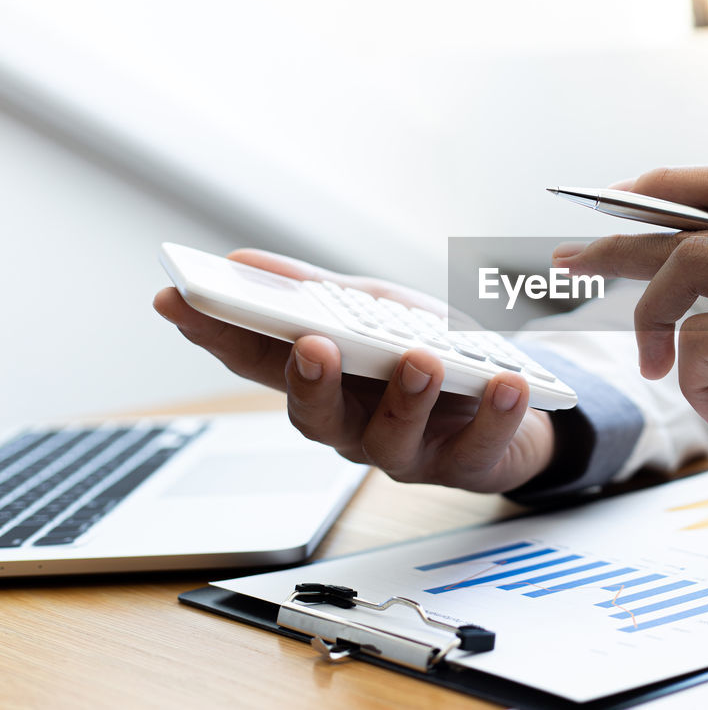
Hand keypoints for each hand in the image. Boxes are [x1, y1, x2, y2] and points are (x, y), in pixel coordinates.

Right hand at [153, 250, 553, 492]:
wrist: (516, 394)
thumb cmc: (429, 351)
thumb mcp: (376, 309)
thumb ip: (316, 290)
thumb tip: (243, 258)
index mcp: (326, 381)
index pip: (258, 360)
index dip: (215, 333)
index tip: (175, 297)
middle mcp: (355, 424)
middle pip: (315, 416)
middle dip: (310, 382)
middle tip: (313, 344)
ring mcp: (408, 451)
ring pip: (391, 438)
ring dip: (406, 397)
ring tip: (422, 358)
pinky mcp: (466, 464)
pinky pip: (478, 447)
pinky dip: (494, 415)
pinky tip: (507, 384)